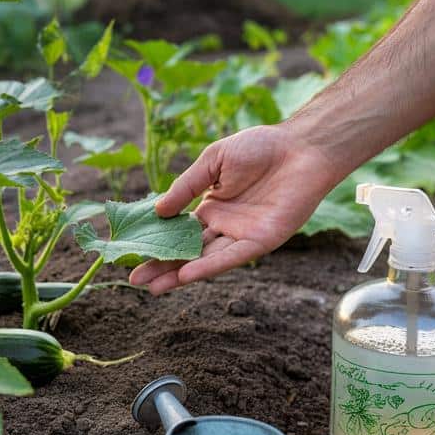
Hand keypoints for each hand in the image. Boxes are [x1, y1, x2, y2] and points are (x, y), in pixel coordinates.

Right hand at [129, 124, 343, 293]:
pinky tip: (186, 275)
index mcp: (211, 205)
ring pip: (204, 259)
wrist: (301, 147)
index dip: (158, 241)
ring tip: (152, 287)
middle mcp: (224, 225)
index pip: (179, 230)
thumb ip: (186, 186)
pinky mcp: (260, 241)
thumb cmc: (259, 147)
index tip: (132, 252)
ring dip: (178, 274)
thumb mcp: (213, 161)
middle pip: (187, 250)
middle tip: (134, 279)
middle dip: (161, 265)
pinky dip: (208, 267)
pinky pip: (230, 257)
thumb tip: (157, 210)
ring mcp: (241, 235)